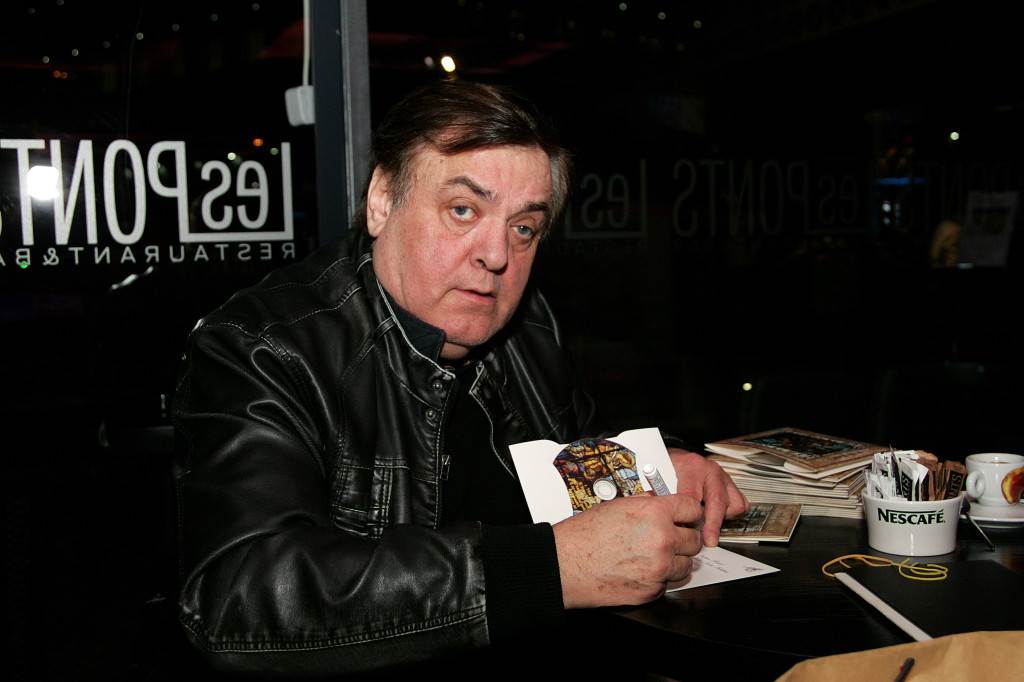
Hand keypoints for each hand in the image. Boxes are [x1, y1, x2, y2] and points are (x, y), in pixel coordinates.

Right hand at [552, 494, 702, 608]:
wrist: (566, 564)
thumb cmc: (585, 535)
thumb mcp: (619, 506)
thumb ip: (647, 505)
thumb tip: (662, 504)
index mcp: (655, 513)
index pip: (693, 509)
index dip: (689, 514)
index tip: (687, 518)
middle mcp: (662, 540)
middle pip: (695, 540)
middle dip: (684, 539)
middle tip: (670, 539)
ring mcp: (659, 567)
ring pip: (687, 565)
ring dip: (675, 561)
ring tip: (653, 557)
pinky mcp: (652, 590)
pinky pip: (668, 583)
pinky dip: (659, 579)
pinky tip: (641, 570)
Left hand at [668, 448, 748, 546]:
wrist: (676, 459)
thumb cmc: (667, 468)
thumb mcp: (658, 478)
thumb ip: (660, 496)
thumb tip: (664, 518)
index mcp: (691, 467)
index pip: (693, 496)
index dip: (690, 517)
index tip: (687, 531)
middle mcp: (710, 470)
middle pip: (717, 501)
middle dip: (712, 525)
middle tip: (708, 541)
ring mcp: (723, 477)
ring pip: (733, 504)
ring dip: (722, 518)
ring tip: (706, 522)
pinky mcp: (731, 485)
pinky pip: (740, 504)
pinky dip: (730, 514)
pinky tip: (714, 515)